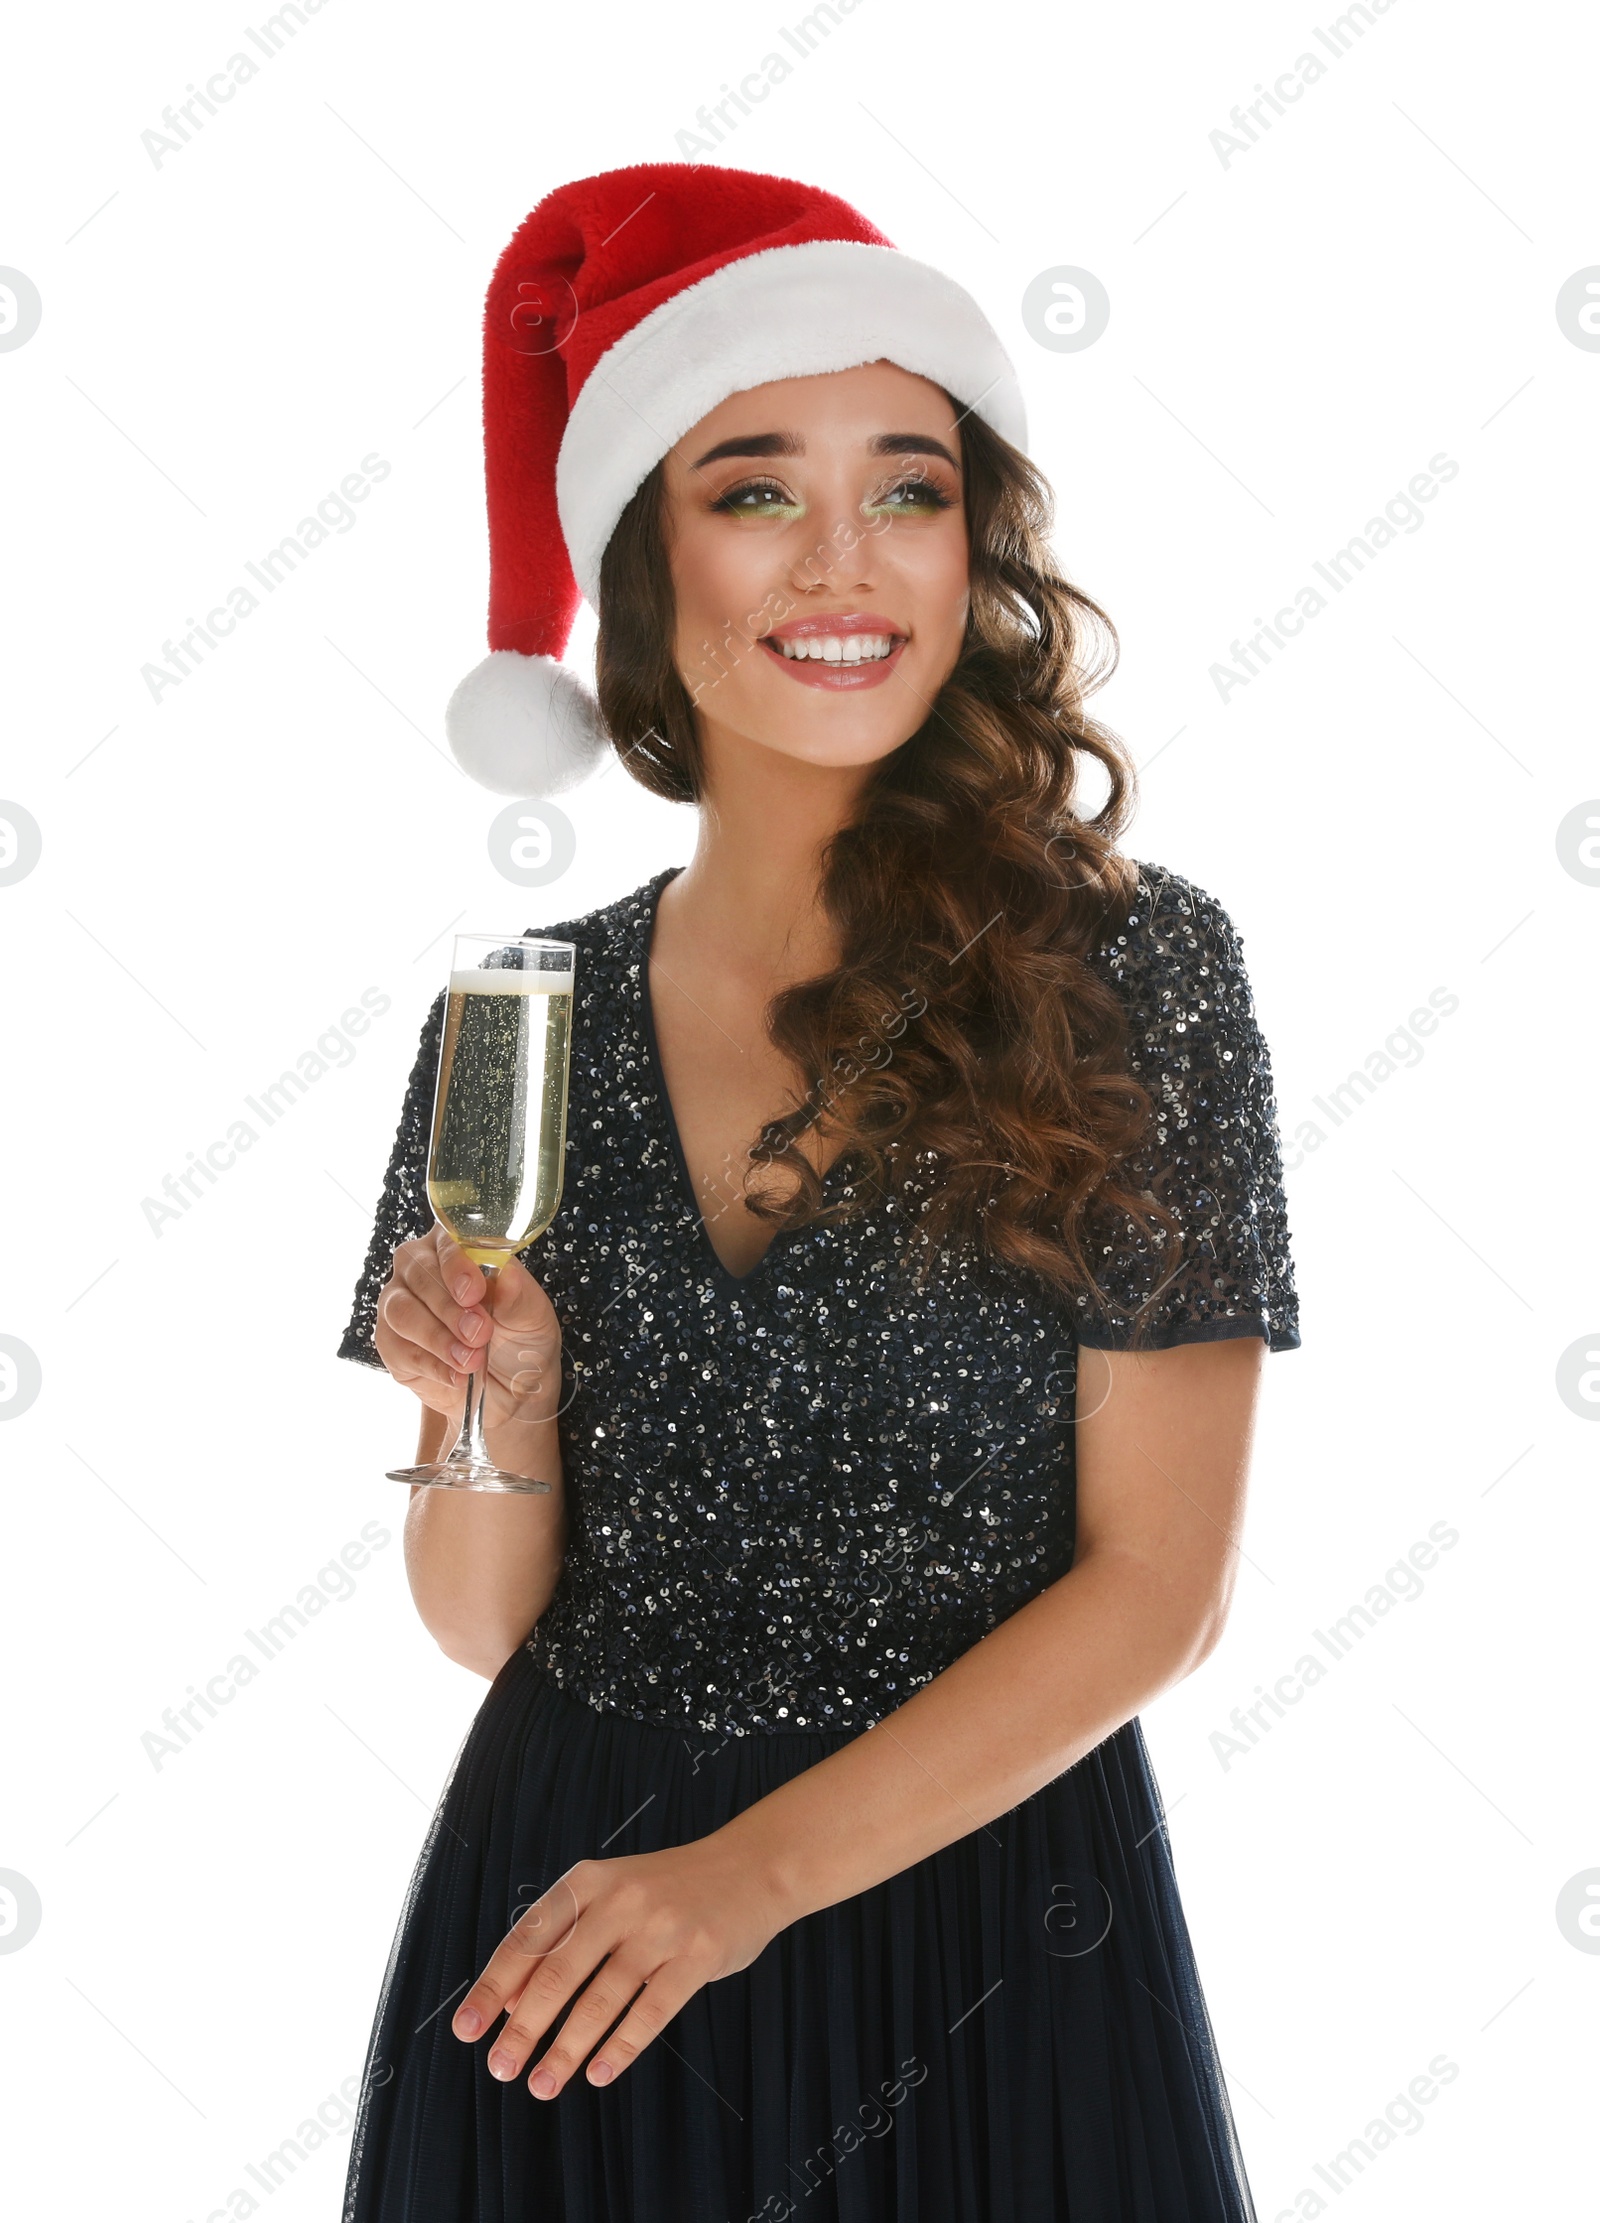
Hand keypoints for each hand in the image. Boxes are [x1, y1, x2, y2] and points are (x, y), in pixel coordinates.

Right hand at [374, 1223, 562, 1433]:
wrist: (507, 1391)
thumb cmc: (519, 1341)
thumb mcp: (533, 1318)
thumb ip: (518, 1294)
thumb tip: (507, 1273)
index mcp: (458, 1248)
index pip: (447, 1241)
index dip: (457, 1266)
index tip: (473, 1293)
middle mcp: (421, 1267)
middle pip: (418, 1274)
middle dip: (450, 1309)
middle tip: (479, 1334)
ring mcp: (399, 1302)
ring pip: (402, 1311)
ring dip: (438, 1339)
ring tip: (470, 1360)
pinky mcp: (390, 1341)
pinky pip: (398, 1347)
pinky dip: (431, 1365)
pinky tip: (456, 1375)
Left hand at [450, 1835, 792, 2096]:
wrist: (750, 1868)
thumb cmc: (666, 1891)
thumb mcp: (610, 1897)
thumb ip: (563, 1941)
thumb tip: (511, 2004)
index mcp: (589, 1881)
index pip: (528, 1939)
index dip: (494, 1988)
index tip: (467, 2030)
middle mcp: (621, 1900)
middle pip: (558, 1974)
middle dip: (524, 2028)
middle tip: (501, 2069)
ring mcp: (662, 1927)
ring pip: (601, 2000)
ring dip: (566, 2050)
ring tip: (542, 2086)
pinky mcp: (698, 1956)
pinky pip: (651, 2012)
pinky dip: (620, 2048)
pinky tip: (597, 2073)